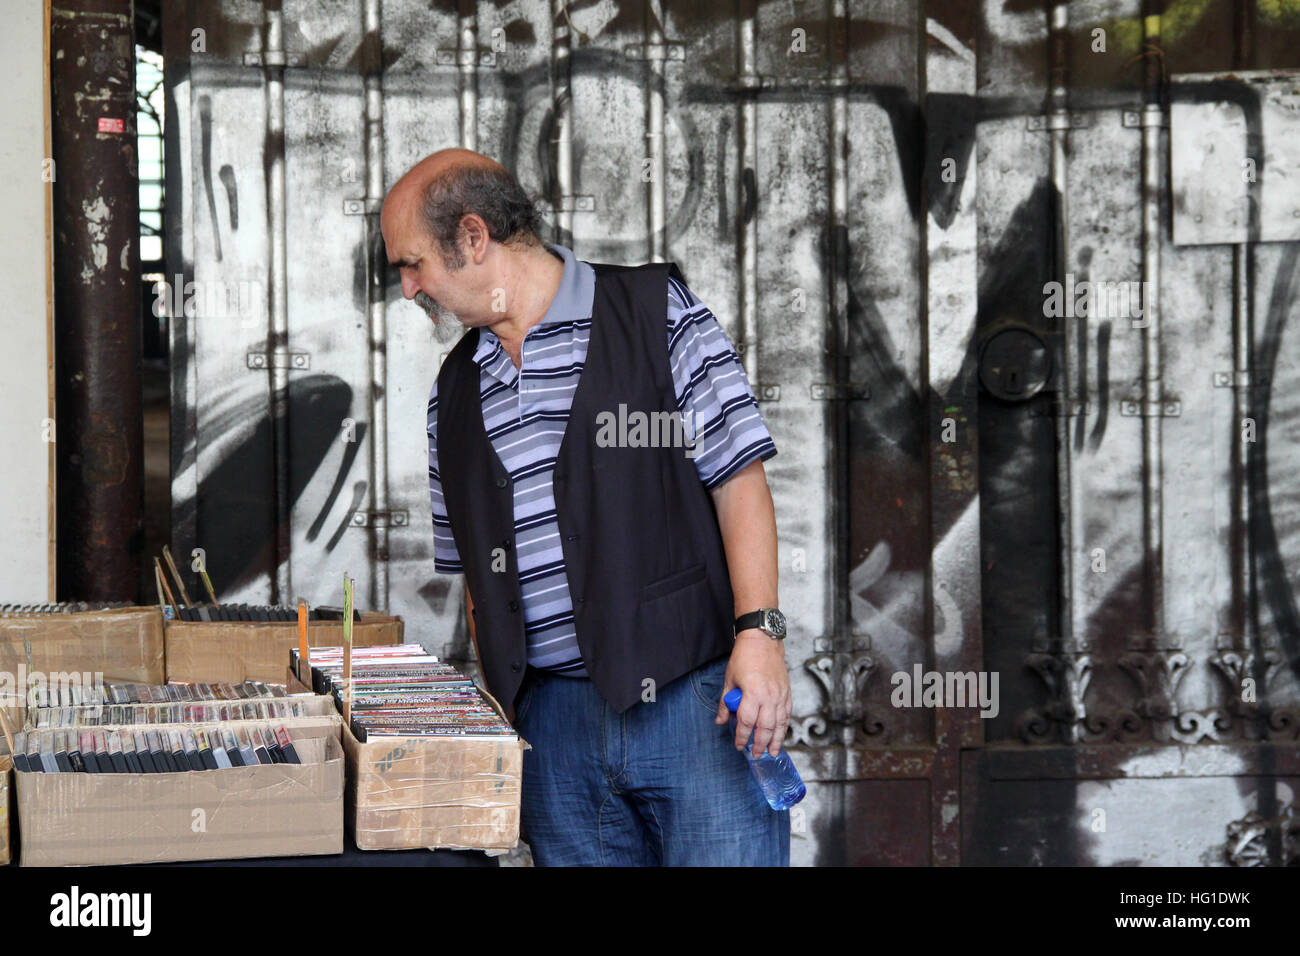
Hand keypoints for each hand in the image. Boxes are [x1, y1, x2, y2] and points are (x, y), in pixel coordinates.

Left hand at [715, 630, 791, 757]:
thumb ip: (725, 703)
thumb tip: (720, 720)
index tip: (738, 745)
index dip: (742, 737)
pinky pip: (787, 715)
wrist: (762, 642)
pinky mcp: (787, 693)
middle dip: (759, 744)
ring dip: (775, 740)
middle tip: (755, 755)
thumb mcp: (729, 680)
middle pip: (765, 728)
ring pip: (779, 724)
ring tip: (771, 753)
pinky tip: (780, 736)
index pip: (747, 723)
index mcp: (753, 694)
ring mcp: (780, 695)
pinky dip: (784, 727)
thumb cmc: (744, 658)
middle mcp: (769, 697)